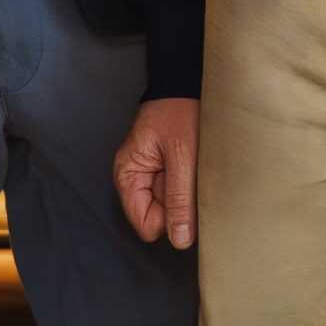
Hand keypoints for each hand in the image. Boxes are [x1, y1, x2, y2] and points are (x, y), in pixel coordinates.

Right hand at [113, 96, 198, 248]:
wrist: (186, 85)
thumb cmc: (179, 111)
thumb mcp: (182, 156)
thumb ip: (179, 199)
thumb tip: (179, 240)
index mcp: (128, 175)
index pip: (146, 224)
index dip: (169, 218)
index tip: (186, 197)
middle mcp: (136, 180)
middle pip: (160, 217)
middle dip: (181, 205)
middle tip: (193, 177)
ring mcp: (152, 177)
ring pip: (173, 207)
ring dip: (190, 196)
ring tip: (196, 169)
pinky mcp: (167, 173)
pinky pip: (181, 194)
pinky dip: (193, 187)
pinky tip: (198, 169)